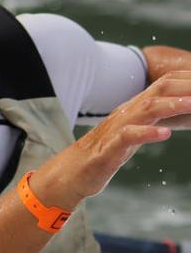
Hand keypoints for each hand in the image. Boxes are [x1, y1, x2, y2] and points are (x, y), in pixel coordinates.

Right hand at [37, 70, 190, 206]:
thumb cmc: (106, 154)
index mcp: (134, 108)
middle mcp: (126, 113)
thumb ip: (155, 122)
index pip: (164, 83)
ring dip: (172, 105)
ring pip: (146, 109)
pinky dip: (147, 133)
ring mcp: (116, 129)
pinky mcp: (108, 149)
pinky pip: (128, 136)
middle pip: (159, 90)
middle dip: (187, 87)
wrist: (72, 173)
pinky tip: (164, 134)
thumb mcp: (135, 134)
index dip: (188, 79)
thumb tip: (181, 116)